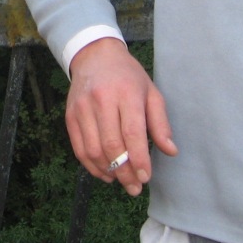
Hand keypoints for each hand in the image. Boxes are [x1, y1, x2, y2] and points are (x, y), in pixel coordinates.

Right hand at [66, 37, 177, 195]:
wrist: (95, 56)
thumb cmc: (128, 76)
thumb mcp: (150, 92)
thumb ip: (160, 122)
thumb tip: (171, 151)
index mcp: (126, 93)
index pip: (133, 132)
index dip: (140, 159)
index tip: (146, 177)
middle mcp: (102, 100)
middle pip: (112, 145)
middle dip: (125, 171)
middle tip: (135, 187)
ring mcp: (83, 108)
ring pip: (94, 150)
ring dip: (109, 172)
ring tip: (122, 180)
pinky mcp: (70, 116)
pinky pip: (80, 149)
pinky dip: (92, 167)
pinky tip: (106, 173)